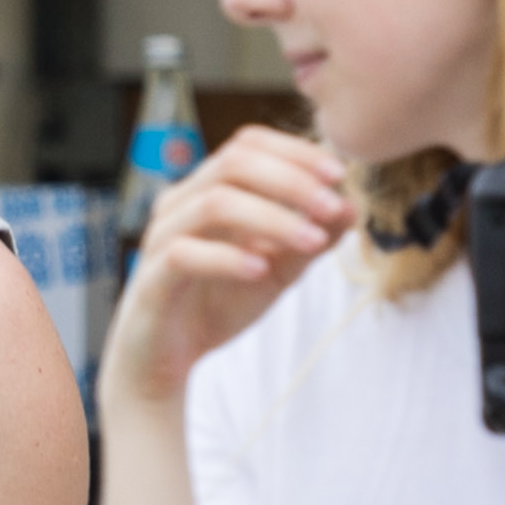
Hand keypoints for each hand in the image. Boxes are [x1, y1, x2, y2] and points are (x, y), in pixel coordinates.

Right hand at [97, 129, 351, 413]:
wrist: (166, 361)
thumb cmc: (216, 306)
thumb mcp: (279, 271)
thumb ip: (312, 240)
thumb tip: (352, 206)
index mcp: (208, 190)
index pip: (248, 144)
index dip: (294, 151)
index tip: (339, 174)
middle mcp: (181, 204)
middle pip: (233, 163)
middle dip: (291, 180)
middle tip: (332, 206)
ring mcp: (162, 238)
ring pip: (214, 203)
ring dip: (272, 218)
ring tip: (312, 241)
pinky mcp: (151, 278)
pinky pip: (186, 254)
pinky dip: (229, 258)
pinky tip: (262, 271)